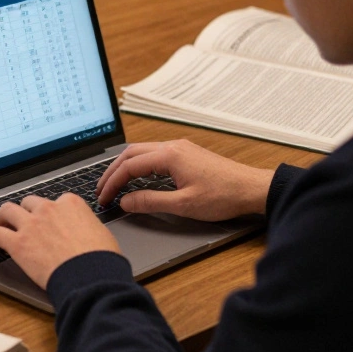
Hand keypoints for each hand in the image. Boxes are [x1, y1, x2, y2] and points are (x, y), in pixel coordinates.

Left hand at [0, 193, 121, 289]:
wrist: (90, 276)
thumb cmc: (101, 260)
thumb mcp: (101, 233)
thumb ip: (87, 227)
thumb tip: (86, 233)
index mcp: (71, 204)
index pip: (56, 201)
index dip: (51, 212)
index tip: (48, 220)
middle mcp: (49, 209)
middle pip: (29, 202)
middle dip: (26, 211)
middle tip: (22, 220)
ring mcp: (31, 225)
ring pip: (8, 210)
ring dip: (3, 217)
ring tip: (0, 225)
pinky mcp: (18, 243)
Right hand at [96, 139, 274, 221]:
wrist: (251, 188)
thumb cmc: (223, 196)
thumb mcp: (183, 205)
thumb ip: (150, 202)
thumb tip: (126, 201)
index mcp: (169, 155)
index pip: (129, 166)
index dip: (112, 183)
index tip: (103, 198)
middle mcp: (173, 146)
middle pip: (131, 154)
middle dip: (112, 171)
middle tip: (101, 190)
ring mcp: (180, 148)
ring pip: (142, 152)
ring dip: (125, 167)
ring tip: (114, 183)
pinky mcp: (187, 154)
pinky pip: (154, 154)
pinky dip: (139, 165)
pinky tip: (137, 178)